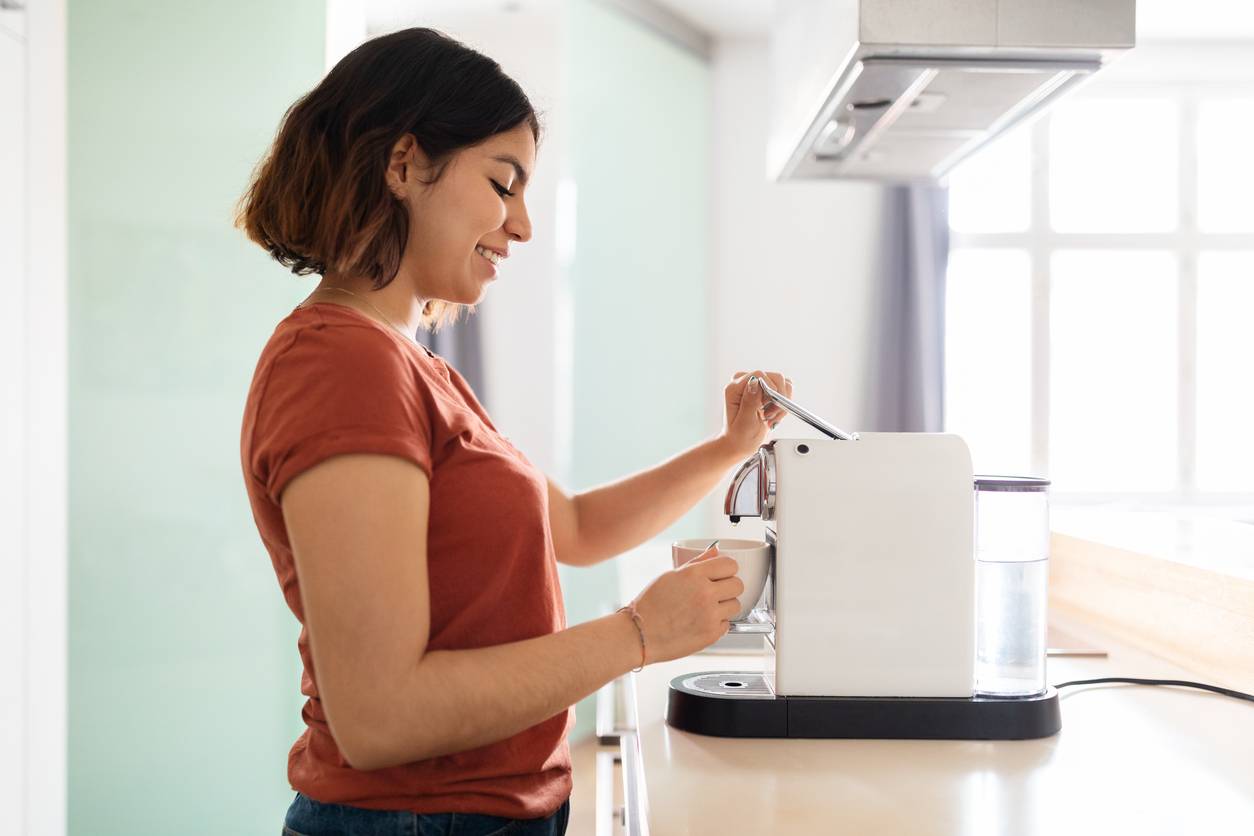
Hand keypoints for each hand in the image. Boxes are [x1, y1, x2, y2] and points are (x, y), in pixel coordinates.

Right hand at [630, 546, 744, 663]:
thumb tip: (715, 552)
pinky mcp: (711, 634)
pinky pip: (727, 624)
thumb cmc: (651, 605)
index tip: (723, 574)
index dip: (728, 569)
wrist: (641, 634)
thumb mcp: (670, 576)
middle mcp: (705, 593)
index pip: (730, 564)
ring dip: (726, 606)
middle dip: (729, 587)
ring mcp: (710, 614)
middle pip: (738, 584)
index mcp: (694, 575)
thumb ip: (696, 564)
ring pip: (736, 605)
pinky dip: (718, 624)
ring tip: (708, 609)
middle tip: (717, 592)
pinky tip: (703, 622)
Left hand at [717, 369, 793, 461]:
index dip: (771, 390)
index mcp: (735, 388)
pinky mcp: (766, 391)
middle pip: (774, 378)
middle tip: (769, 415)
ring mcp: (757, 386)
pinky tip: (774, 415)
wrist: (740, 443)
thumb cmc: (739, 436)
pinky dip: (783, 405)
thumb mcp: (744, 422)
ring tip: (770, 416)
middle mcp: (745, 384)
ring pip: (782, 384)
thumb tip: (755, 381)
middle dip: (777, 399)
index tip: (769, 408)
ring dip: (781, 403)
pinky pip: (785, 391)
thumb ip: (750, 401)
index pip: (759, 375)